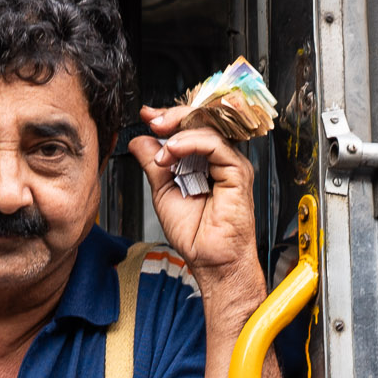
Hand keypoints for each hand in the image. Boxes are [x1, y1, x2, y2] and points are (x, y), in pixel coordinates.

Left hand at [128, 105, 264, 301]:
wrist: (210, 260)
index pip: (190, 127)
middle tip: (151, 120)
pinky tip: (172, 153)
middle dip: (173, 116)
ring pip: (209, 128)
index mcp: (204, 161)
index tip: (147, 116)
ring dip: (179, 133)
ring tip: (161, 153)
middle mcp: (219, 158)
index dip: (169, 118)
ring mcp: (230, 163)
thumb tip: (138, 141)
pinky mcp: (238, 171)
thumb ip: (153, 165)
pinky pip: (215, 145)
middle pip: (201, 120)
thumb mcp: (163, 192)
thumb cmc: (194, 234)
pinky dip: (191, 144)